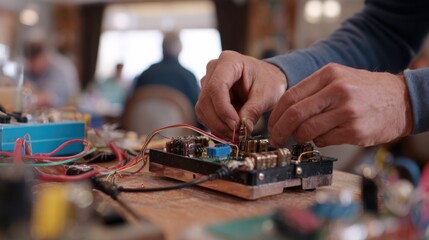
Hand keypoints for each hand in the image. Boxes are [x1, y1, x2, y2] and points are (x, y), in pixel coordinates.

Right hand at [195, 51, 286, 137]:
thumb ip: (254, 110)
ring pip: (202, 109)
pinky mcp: (207, 96)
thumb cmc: (268, 81)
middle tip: (237, 134)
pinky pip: (204, 114)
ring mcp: (207, 82)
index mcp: (229, 61)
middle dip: (220, 121)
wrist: (267, 79)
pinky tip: (230, 130)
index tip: (235, 125)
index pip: (216, 87)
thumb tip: (243, 128)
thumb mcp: (267, 95)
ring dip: (217, 126)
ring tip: (236, 134)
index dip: (223, 109)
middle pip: (206, 100)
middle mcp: (213, 70)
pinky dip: (215, 126)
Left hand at [268, 63, 412, 146]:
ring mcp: (347, 111)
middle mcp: (337, 90)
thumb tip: (283, 114)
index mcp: (328, 74)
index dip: (276, 116)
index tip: (271, 127)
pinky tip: (327, 135)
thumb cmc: (363, 90)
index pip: (290, 97)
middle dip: (280, 131)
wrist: (400, 100)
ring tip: (306, 136)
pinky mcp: (355, 130)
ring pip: (307, 131)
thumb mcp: (338, 79)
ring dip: (301, 138)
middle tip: (276, 139)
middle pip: (294, 115)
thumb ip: (312, 92)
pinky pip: (324, 141)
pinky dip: (319, 141)